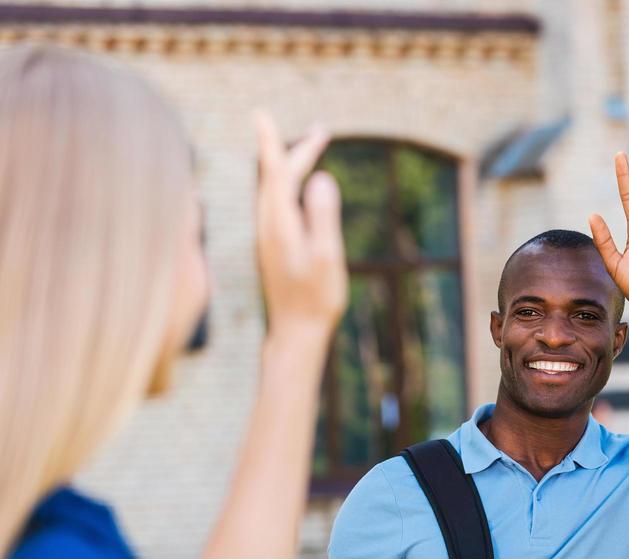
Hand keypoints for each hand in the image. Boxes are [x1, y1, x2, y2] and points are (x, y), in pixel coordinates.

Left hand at [253, 111, 347, 343]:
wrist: (295, 334)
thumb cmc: (315, 299)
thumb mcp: (326, 256)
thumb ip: (323, 216)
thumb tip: (321, 177)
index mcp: (279, 223)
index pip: (275, 172)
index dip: (271, 142)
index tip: (260, 113)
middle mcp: (269, 226)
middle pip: (277, 177)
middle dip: (296, 150)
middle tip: (322, 131)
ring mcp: (269, 237)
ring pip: (276, 191)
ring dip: (292, 168)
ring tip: (312, 152)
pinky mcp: (274, 247)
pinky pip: (279, 205)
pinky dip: (290, 188)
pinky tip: (300, 191)